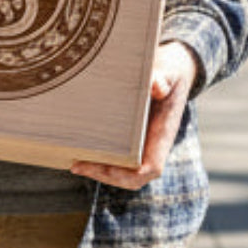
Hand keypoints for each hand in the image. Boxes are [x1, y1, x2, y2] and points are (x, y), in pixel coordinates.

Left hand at [70, 40, 197, 189]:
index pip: (152, 168)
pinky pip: (117, 157)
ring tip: (75, 163)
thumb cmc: (171, 73)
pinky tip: (79, 150)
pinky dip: (100, 158)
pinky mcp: (131, 138)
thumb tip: (156, 86)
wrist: (173, 71)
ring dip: (100, 170)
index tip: (108, 168)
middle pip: (132, 177)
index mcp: (163, 135)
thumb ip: (163, 78)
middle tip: (78, 165)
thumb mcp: (170, 71)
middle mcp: (153, 145)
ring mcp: (142, 144)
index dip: (131, 174)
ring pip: (123, 170)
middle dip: (105, 175)